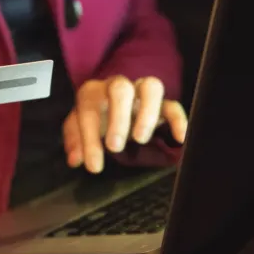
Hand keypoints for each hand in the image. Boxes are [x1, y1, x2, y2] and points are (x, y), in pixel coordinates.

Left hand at [63, 76, 187, 173]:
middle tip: (115, 147)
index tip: (94, 166)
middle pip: (120, 88)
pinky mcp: (161, 103)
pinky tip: (179, 138)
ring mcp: (141, 92)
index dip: (90, 139)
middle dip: (118, 117)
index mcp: (93, 92)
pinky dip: (178, 119)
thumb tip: (75, 159)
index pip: (89, 109)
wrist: (111, 106)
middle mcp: (118, 86)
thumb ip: (74, 141)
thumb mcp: (77, 127)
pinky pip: (173, 105)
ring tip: (140, 139)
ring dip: (147, 113)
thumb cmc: (94, 117)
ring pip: (151, 87)